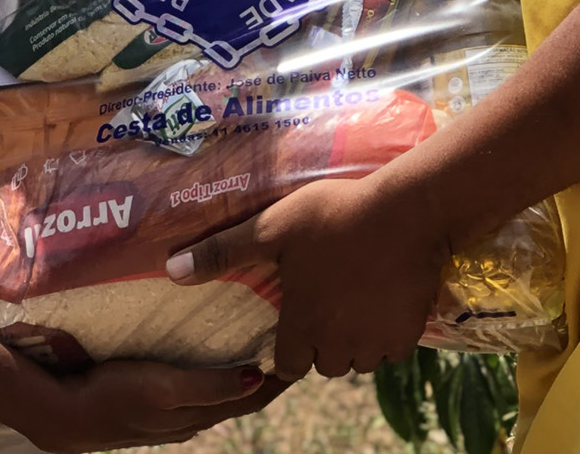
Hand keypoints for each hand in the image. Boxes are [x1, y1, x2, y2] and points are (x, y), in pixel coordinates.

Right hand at [20, 359, 285, 451]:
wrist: (63, 412)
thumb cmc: (113, 394)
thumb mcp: (164, 389)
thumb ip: (209, 386)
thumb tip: (256, 378)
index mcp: (198, 414)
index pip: (252, 398)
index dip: (278, 377)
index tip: (301, 351)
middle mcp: (189, 416)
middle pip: (239, 394)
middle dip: (264, 373)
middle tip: (286, 339)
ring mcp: (169, 412)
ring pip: (216, 391)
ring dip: (237, 371)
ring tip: (255, 342)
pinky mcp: (151, 403)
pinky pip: (193, 386)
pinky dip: (211, 372)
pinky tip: (206, 355)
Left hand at [166, 176, 448, 379]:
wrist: (407, 213)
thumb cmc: (334, 216)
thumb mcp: (272, 227)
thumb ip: (223, 252)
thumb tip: (171, 270)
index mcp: (302, 326)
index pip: (285, 365)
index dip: (287, 348)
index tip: (292, 325)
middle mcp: (337, 345)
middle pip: (324, 365)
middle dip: (321, 346)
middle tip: (323, 308)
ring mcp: (375, 342)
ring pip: (359, 360)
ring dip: (354, 343)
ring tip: (352, 305)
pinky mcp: (408, 334)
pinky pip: (392, 351)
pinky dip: (386, 336)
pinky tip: (383, 303)